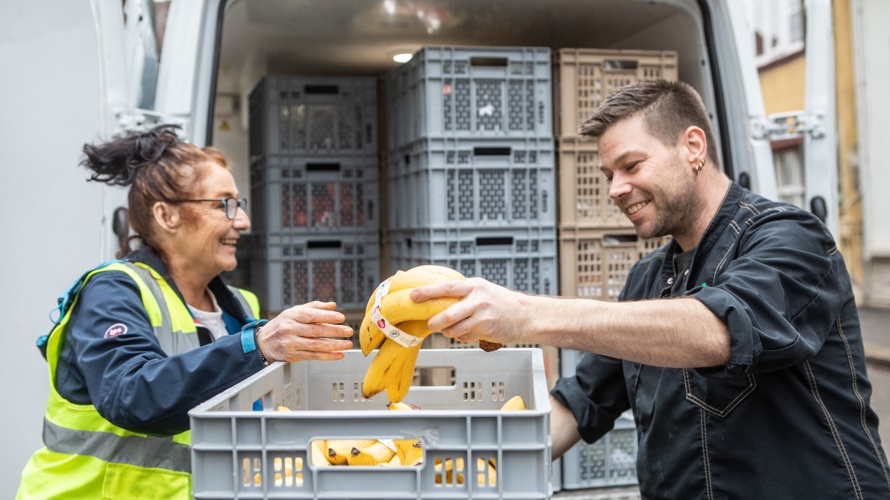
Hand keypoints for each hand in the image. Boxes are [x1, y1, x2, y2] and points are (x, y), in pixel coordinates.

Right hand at [256, 301, 352, 361]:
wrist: (262, 343)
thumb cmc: (281, 325)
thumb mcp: (294, 312)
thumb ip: (314, 308)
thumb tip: (332, 305)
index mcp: (292, 316)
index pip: (311, 315)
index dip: (326, 316)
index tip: (341, 317)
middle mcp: (290, 329)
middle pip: (315, 330)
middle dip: (334, 331)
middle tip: (349, 331)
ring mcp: (291, 343)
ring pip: (315, 345)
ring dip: (334, 345)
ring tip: (348, 344)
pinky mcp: (292, 356)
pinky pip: (312, 356)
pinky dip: (327, 356)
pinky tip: (338, 355)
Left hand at [409, 277, 532, 344]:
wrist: (525, 314)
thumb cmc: (499, 301)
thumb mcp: (482, 289)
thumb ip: (462, 292)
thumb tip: (434, 297)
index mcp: (474, 286)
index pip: (447, 287)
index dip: (428, 292)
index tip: (413, 295)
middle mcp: (478, 300)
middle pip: (449, 314)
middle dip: (436, 321)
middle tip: (430, 324)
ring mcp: (483, 316)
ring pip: (455, 329)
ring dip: (448, 332)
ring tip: (449, 329)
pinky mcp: (486, 330)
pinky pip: (465, 337)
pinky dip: (461, 337)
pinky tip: (467, 331)